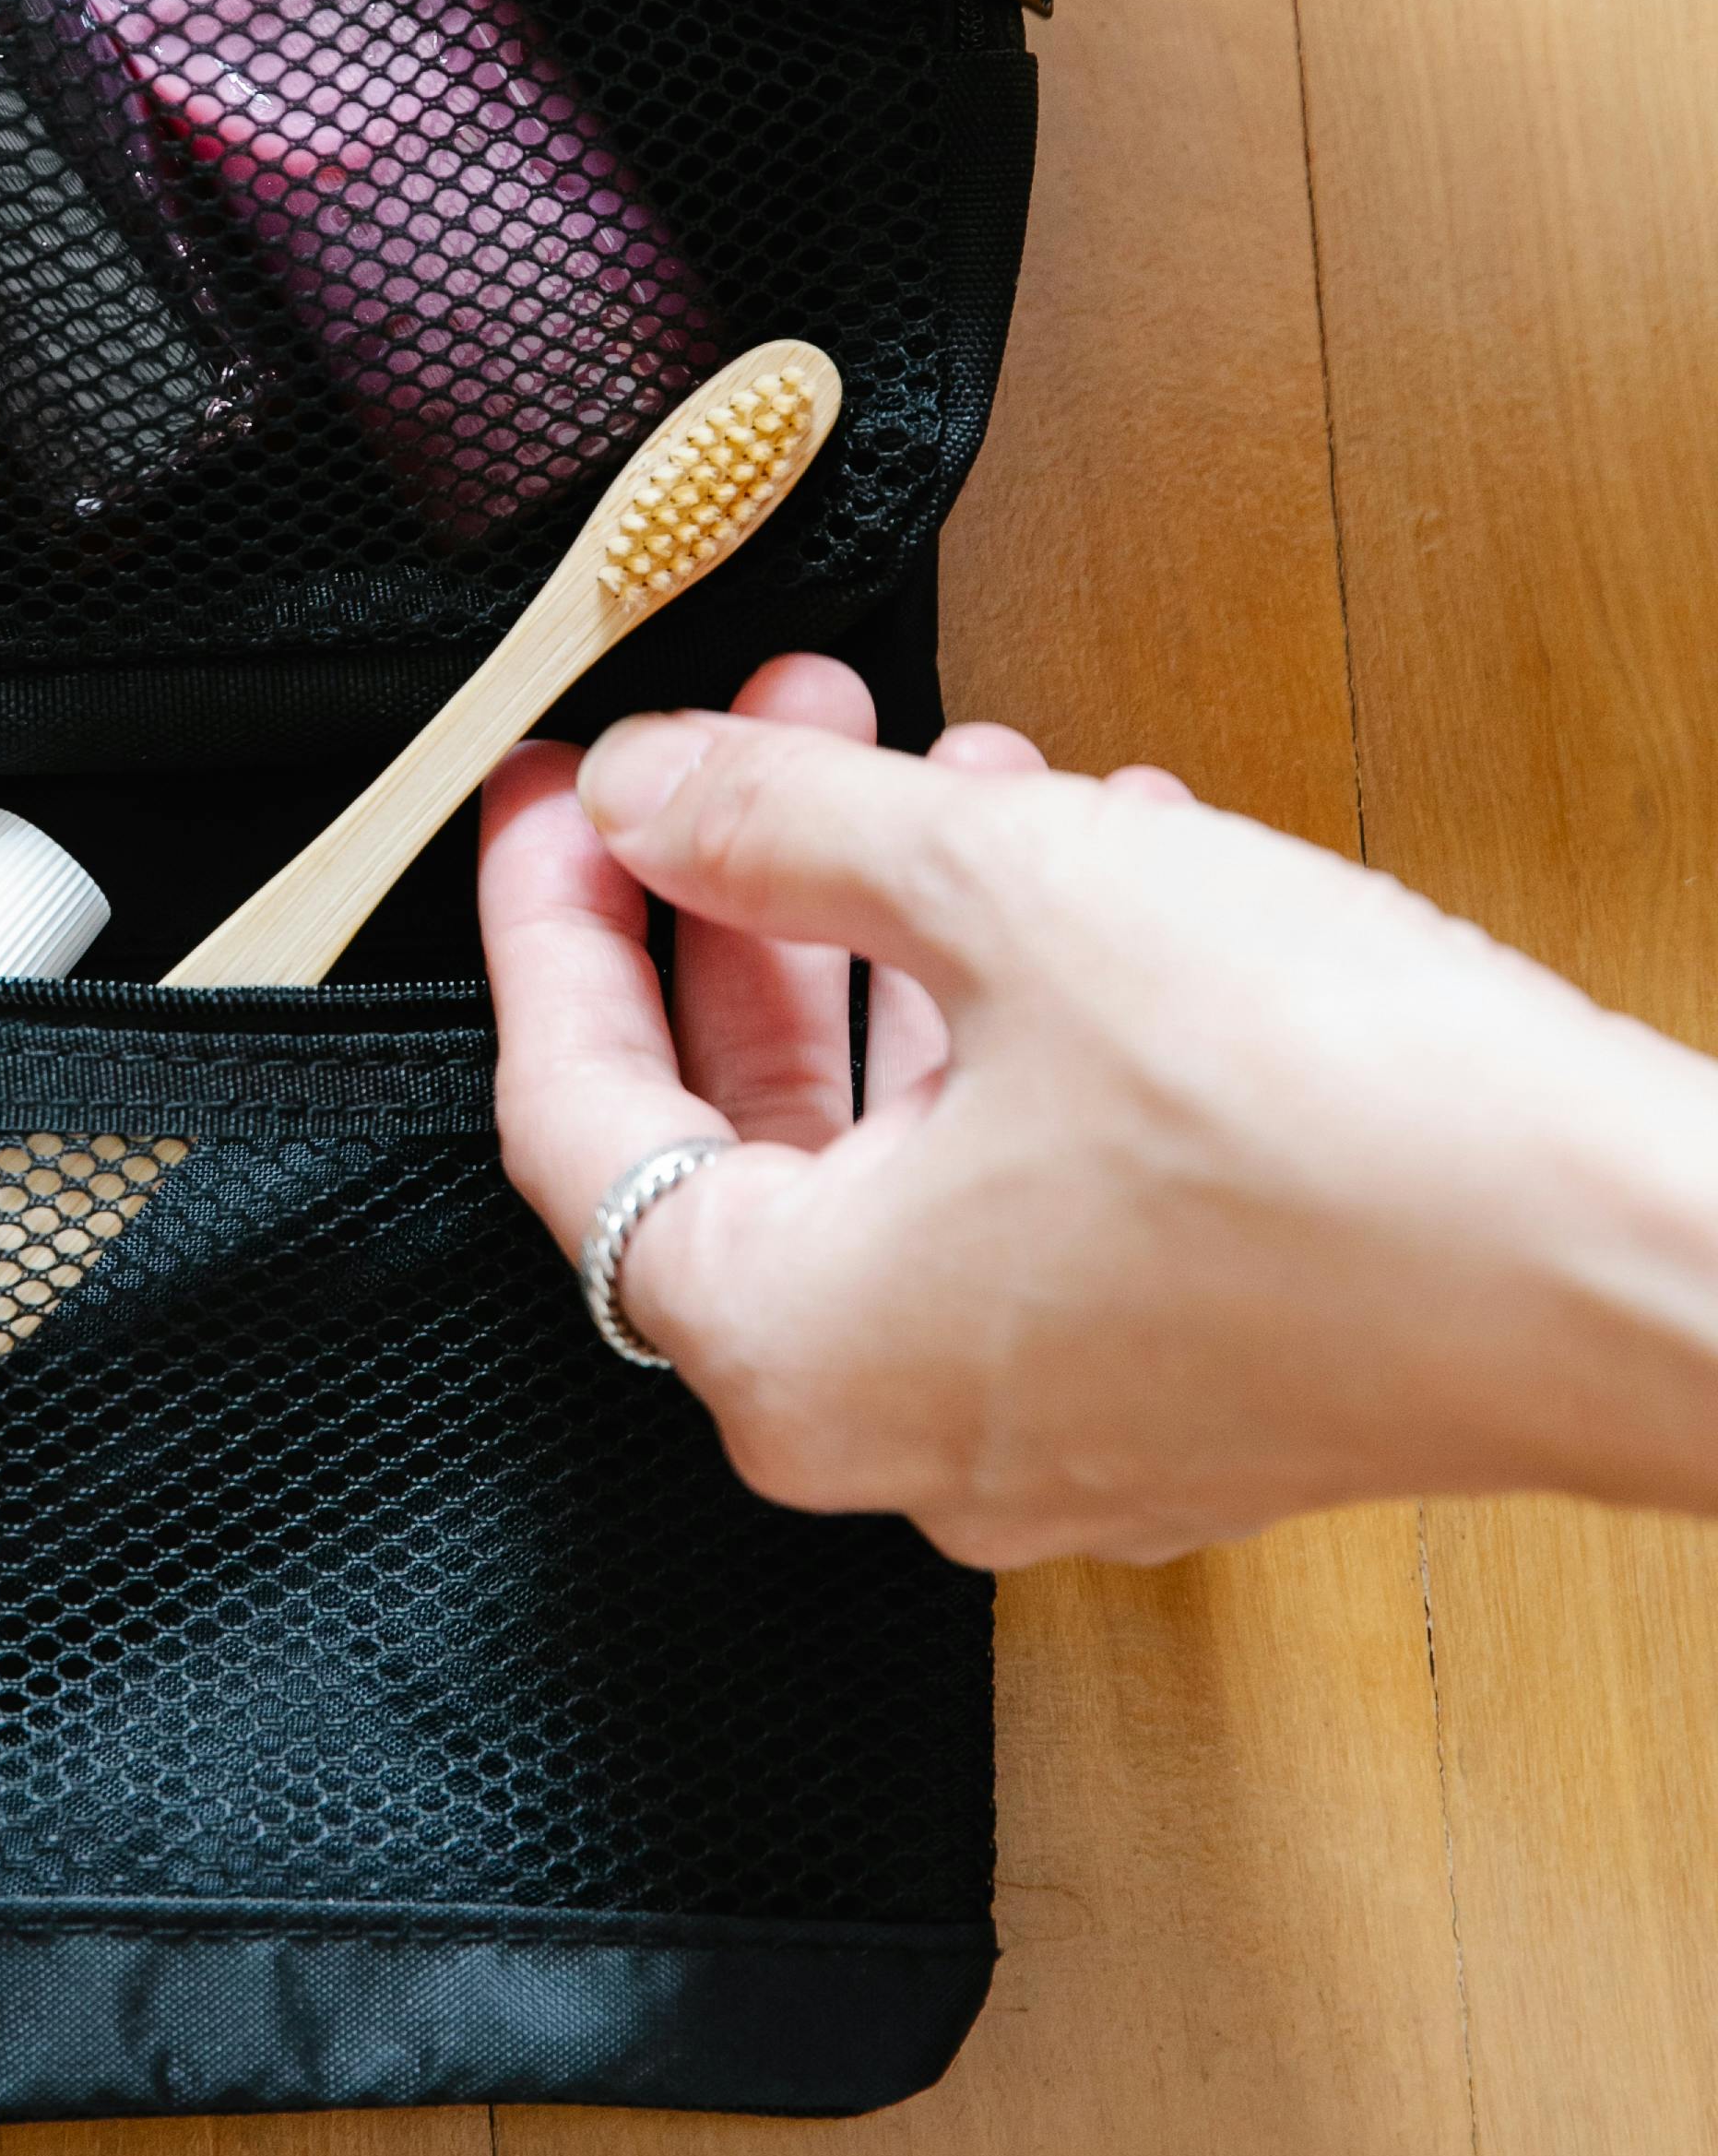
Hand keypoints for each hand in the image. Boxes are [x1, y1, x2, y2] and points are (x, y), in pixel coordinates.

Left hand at [480, 657, 1717, 1561]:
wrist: (1635, 1262)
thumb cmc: (1339, 1122)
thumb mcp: (1005, 887)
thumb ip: (780, 825)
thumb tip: (651, 788)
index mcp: (793, 1352)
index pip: (574, 1117)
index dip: (547, 922)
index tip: (554, 787)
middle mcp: (897, 1431)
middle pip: (732, 1129)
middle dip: (749, 893)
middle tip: (764, 723)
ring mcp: (1043, 1429)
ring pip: (894, 1145)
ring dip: (902, 933)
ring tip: (953, 755)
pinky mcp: (1173, 1392)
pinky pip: (1023, 1191)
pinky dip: (1019, 1028)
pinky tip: (1093, 864)